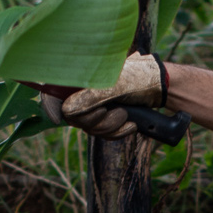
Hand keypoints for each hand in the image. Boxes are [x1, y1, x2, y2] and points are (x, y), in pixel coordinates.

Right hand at [47, 52, 166, 136]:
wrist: (162, 90)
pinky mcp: (106, 119)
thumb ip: (90, 97)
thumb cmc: (140, 79)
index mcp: (81, 77)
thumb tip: (67, 111)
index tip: (58, 118)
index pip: (52, 91)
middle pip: (72, 118)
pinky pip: (103, 135)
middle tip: (113, 111)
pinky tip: (130, 125)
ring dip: (110, 127)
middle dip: (95, 120)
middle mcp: (84, 92)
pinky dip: (117, 133)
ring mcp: (95, 106)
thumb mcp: (115, 86)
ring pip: (89, 129)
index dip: (50, 105)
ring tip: (125, 115)